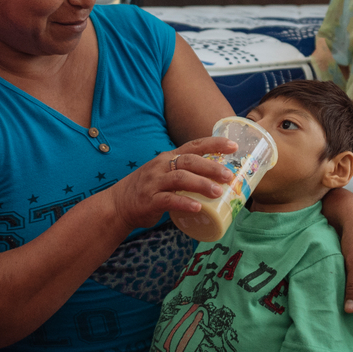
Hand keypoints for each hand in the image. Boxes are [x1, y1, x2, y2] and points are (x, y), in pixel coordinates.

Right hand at [103, 136, 235, 229]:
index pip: (194, 145)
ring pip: (180, 178)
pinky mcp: (149, 200)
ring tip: (218, 192)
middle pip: (189, 161)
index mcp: (169, 157)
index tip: (234, 146)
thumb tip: (219, 179)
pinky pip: (168, 200)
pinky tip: (197, 207)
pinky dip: (184, 203)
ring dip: (201, 184)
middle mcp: (162, 166)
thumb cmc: (149, 189)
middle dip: (211, 167)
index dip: (214, 144)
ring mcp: (154, 182)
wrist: (118, 204)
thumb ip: (186, 172)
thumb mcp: (166, 173)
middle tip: (229, 176)